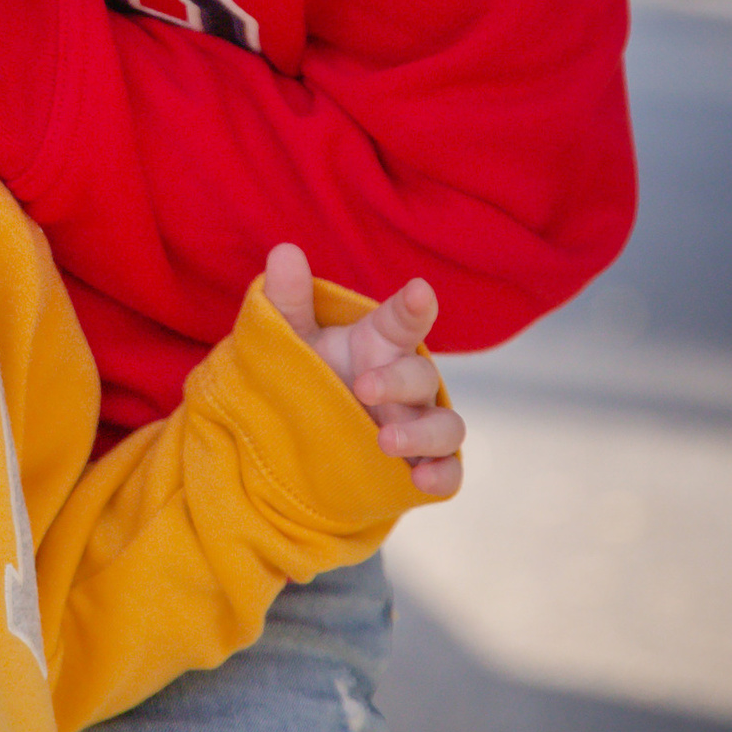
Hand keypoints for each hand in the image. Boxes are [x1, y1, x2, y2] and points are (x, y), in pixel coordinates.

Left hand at [258, 243, 463, 498]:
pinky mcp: (421, 467)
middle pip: (420, 377)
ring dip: (422, 434)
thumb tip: (283, 250)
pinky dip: (442, 477)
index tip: (418, 292)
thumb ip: (288, 301)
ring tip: (386, 442)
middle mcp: (408, 385)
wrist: (301, 439)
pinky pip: (448, 474)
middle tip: (362, 386)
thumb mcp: (291, 339)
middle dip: (397, 382)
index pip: (403, 320)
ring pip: (446, 427)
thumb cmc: (310, 373)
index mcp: (380, 344)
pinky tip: (420, 481)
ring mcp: (419, 426)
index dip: (413, 307)